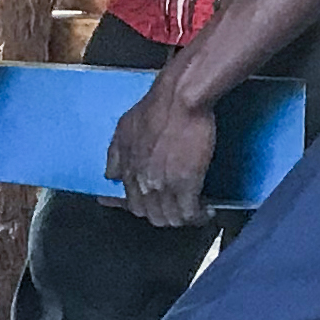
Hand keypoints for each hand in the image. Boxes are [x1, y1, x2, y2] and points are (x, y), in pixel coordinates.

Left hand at [108, 78, 219, 228]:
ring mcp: (163, 184)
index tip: (154, 210)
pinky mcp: (187, 182)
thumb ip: (115, 155)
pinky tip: (208, 210)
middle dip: (166, 217)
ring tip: (195, 213)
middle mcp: (142, 182)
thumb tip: (111, 175)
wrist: (178, 100)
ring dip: (184, 220)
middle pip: (151, 216)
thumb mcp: (123, 130)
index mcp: (127, 171)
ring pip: (171, 219)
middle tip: (179, 210)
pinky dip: (199, 216)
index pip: (130, 205)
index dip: (145, 210)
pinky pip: (190, 212)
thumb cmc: (153, 108)